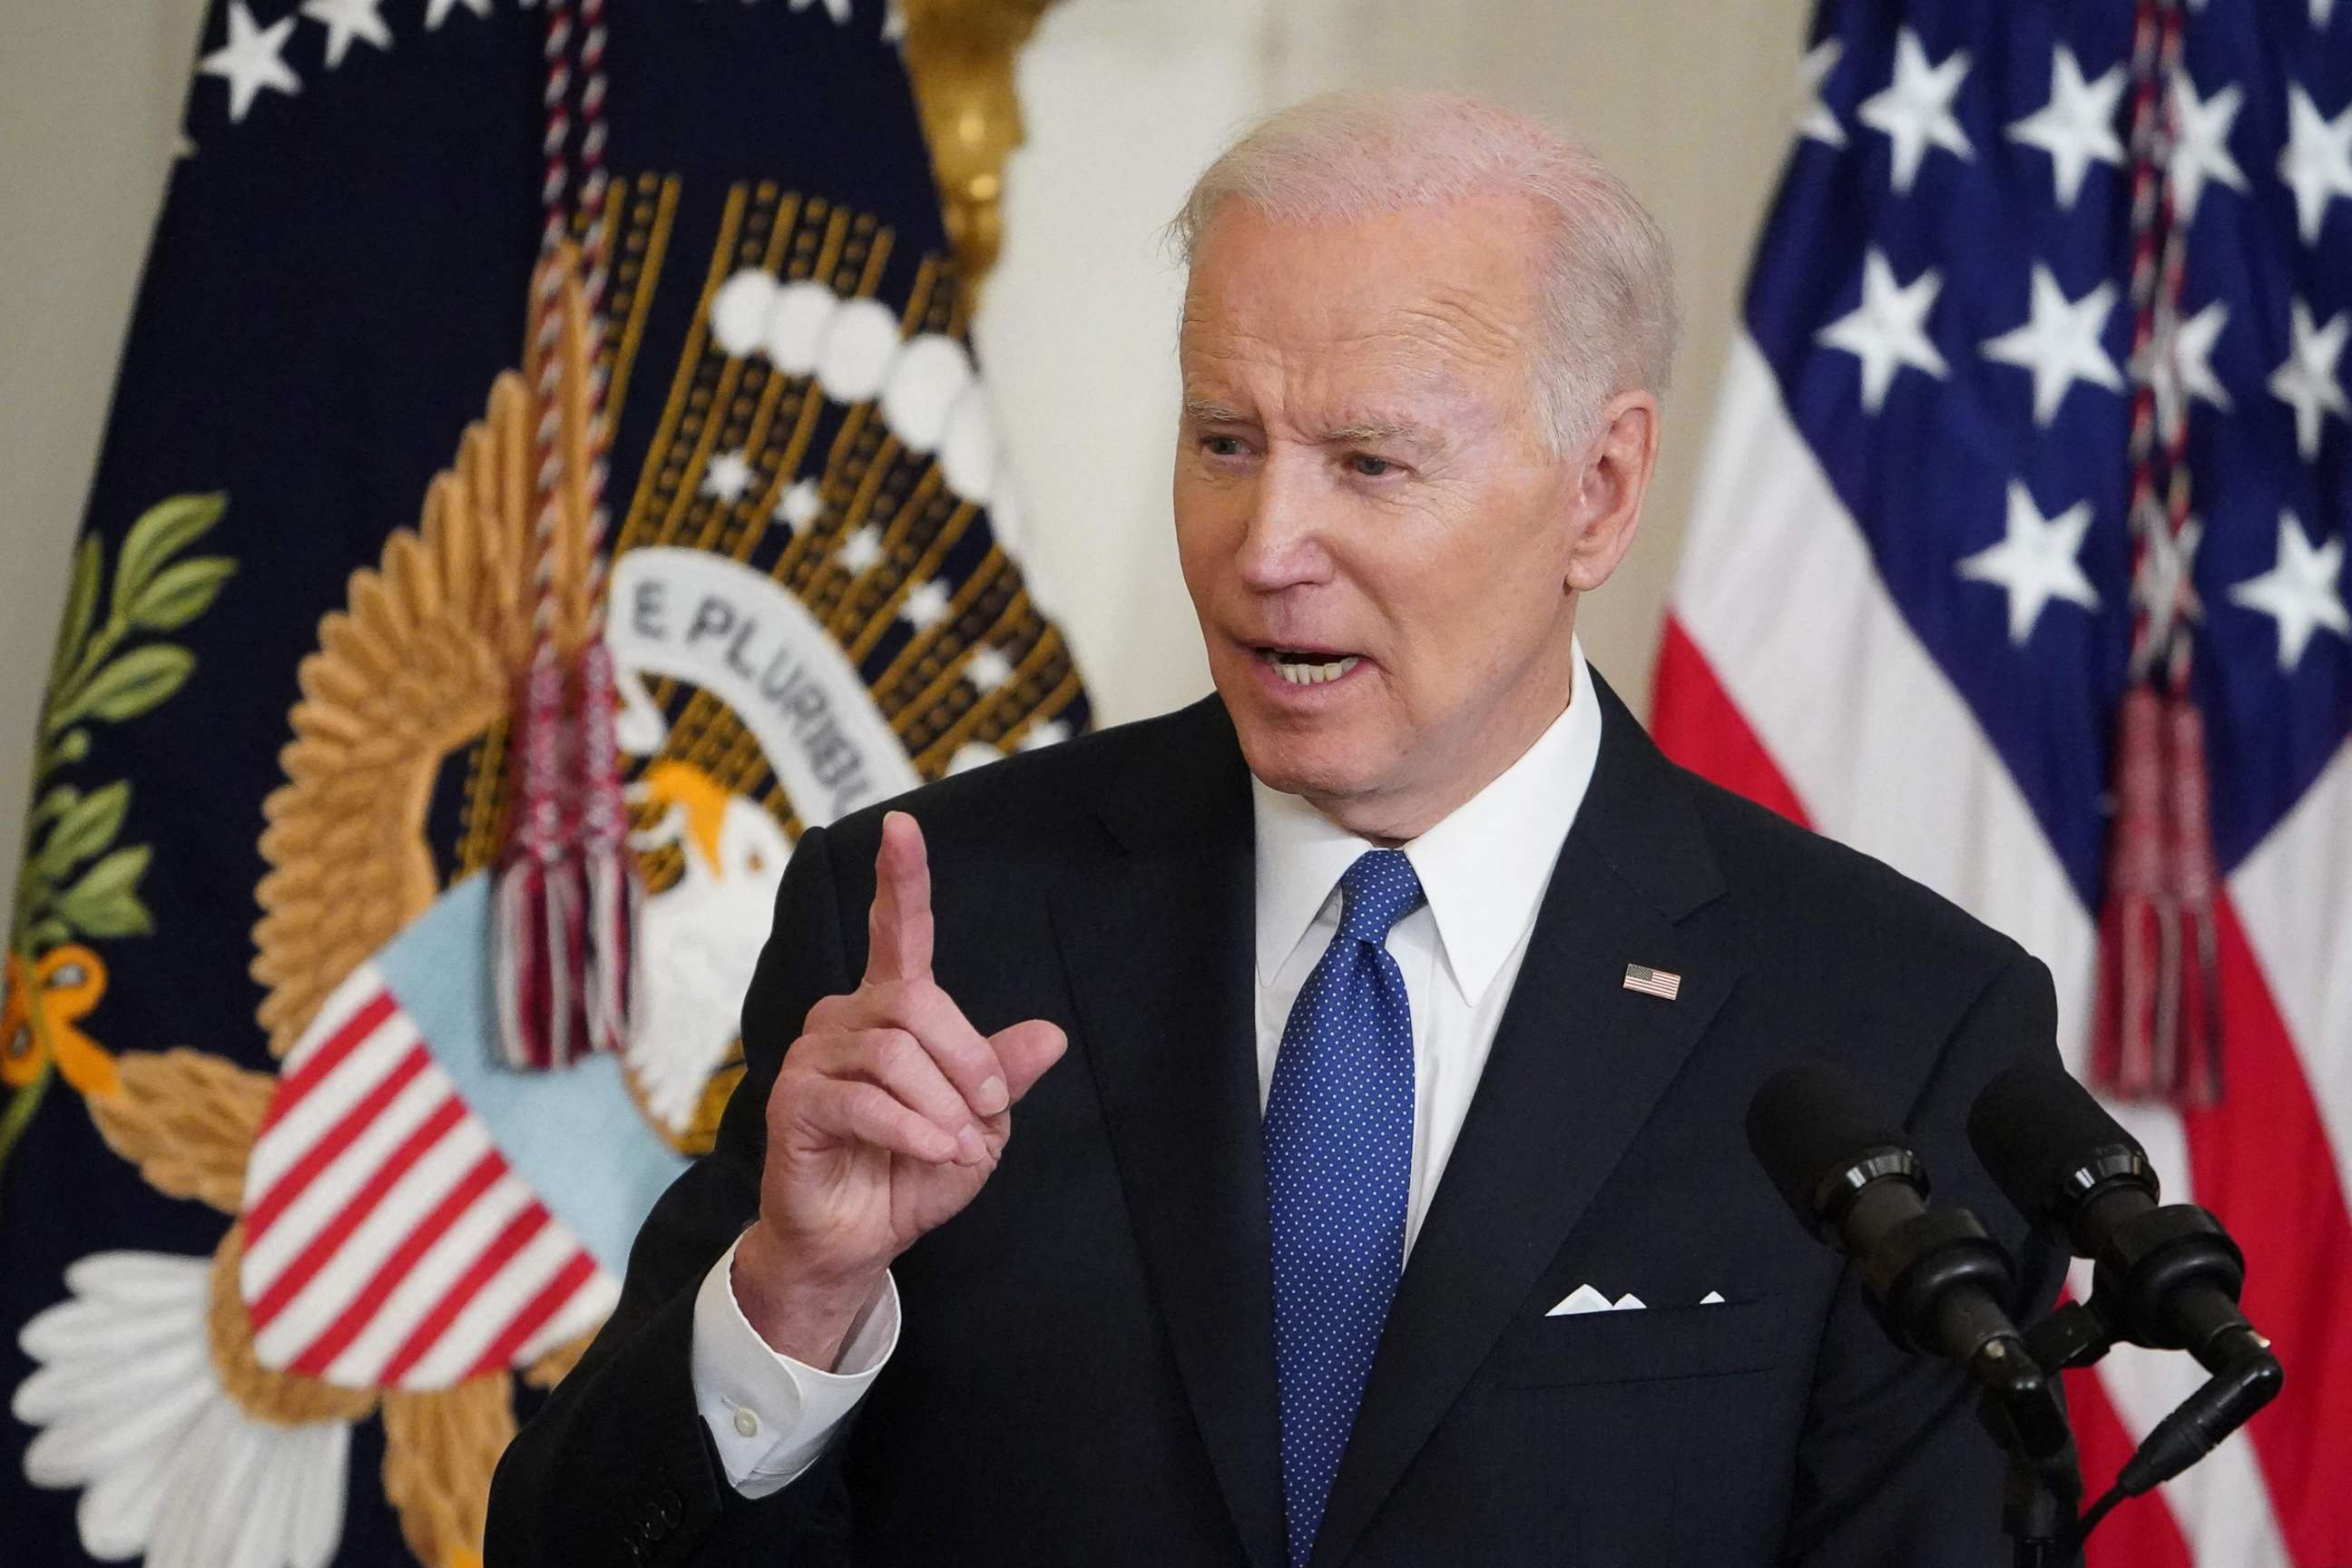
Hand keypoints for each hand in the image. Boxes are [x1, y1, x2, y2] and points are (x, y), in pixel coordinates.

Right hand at [734, 811, 1066, 1366]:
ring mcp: (811, 1057)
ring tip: (955, 1147)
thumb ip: (1002, 1075)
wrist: (857, 1242)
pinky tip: (935, 1153)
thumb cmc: (911, 1172)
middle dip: (966, 1059)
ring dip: (941, 1106)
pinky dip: (912, 1130)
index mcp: (890, 1009)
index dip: (901, 879)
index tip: (903, 827)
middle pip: (916, 1001)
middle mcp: (843, 1018)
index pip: (896, 931)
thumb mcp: (977, 1123)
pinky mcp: (792, 1102)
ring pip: (893, 1052)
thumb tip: (1050, 1035)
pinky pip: (865, 1100)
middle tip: (987, 1112)